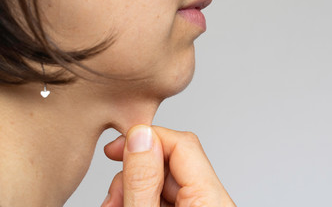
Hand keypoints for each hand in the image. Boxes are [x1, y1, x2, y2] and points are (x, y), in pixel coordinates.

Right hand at [101, 124, 235, 206]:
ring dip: (134, 185)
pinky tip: (127, 205)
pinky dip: (142, 196)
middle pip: (170, 160)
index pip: (183, 144)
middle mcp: (211, 201)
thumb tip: (140, 137)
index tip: (118, 146)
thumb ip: (144, 180)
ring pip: (163, 177)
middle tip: (114, 193)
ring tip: (115, 205)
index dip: (148, 138)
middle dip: (135, 170)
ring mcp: (200, 206)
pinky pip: (164, 194)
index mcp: (210, 201)